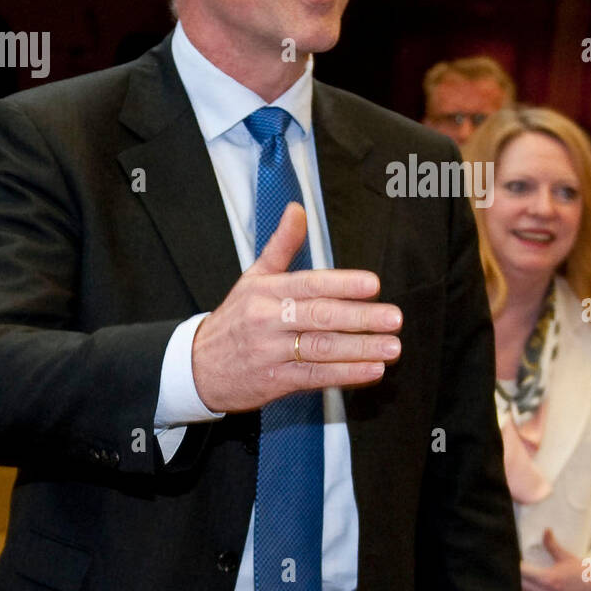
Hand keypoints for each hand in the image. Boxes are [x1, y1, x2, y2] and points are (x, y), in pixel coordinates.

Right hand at [190, 202, 402, 412]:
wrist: (197, 367)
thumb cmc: (235, 319)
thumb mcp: (253, 277)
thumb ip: (281, 244)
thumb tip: (297, 209)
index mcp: (267, 291)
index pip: (309, 284)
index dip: (342, 284)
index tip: (373, 285)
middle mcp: (268, 320)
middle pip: (320, 317)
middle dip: (361, 318)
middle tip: (393, 318)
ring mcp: (271, 352)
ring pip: (321, 349)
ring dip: (360, 349)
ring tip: (391, 347)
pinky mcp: (275, 381)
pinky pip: (315, 377)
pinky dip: (345, 375)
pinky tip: (371, 371)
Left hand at [521, 528, 590, 590]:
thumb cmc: (582, 572)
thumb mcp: (566, 557)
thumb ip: (552, 544)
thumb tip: (545, 530)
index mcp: (547, 578)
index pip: (520, 572)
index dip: (515, 565)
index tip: (515, 560)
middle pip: (518, 586)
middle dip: (515, 577)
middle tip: (517, 570)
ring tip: (520, 585)